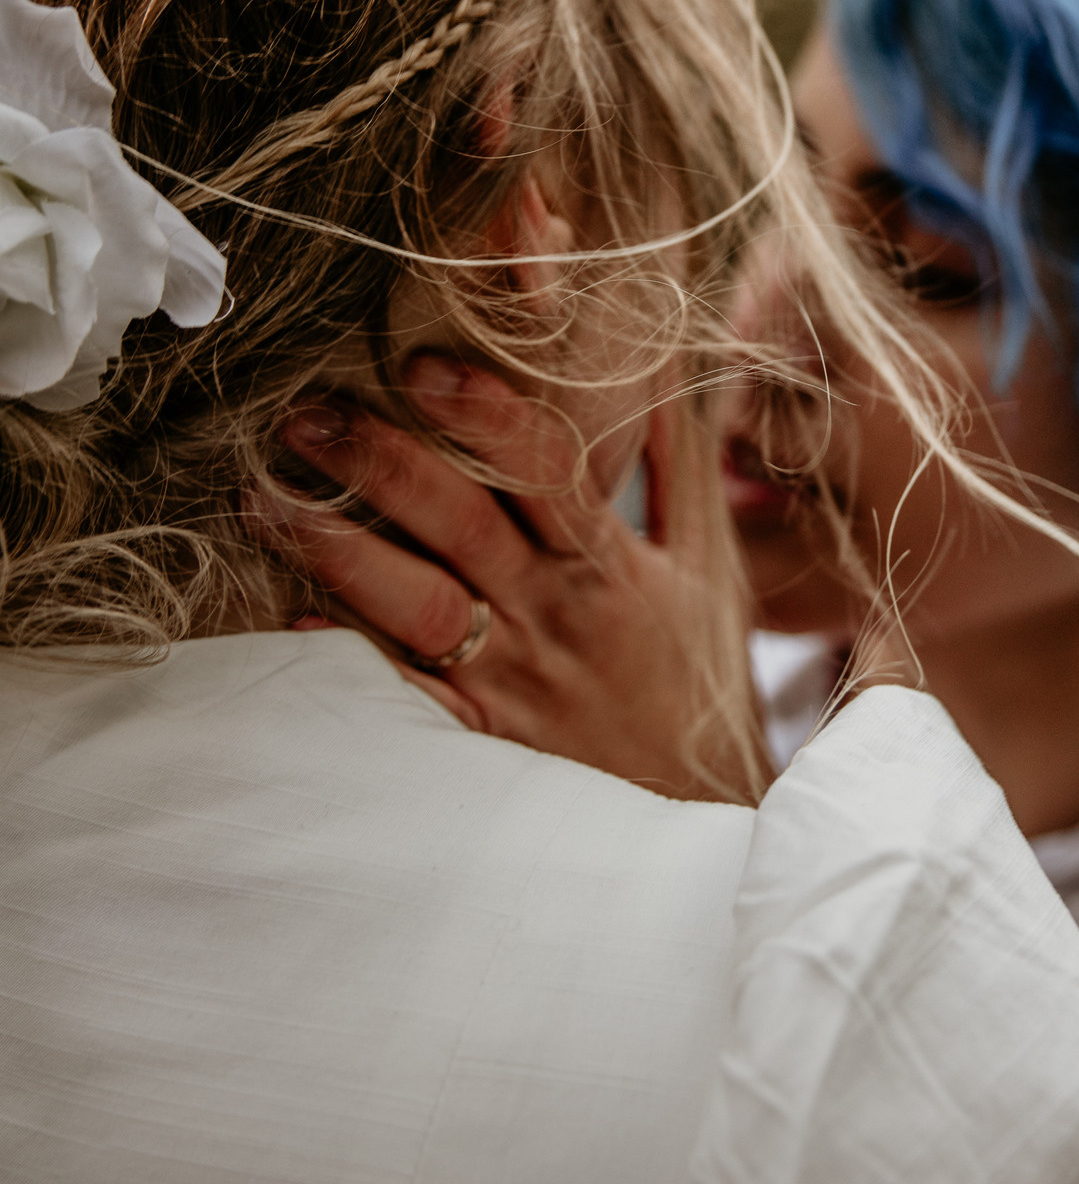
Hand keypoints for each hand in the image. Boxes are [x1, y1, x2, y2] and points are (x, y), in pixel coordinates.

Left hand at [252, 355, 758, 801]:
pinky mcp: (477, 738)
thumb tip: (665, 370)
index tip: (422, 365)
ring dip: (336, 548)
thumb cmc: (703, 683)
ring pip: (413, 605)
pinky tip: (288, 616)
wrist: (706, 818)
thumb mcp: (709, 569)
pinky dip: (346, 657)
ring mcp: (508, 682)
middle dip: (379, 463)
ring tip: (265, 498)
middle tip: (307, 414)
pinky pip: (403, 695)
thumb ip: (680, 469)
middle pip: (458, 525)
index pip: (546, 472)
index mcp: (609, 567)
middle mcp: (551, 617)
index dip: (485, 416)